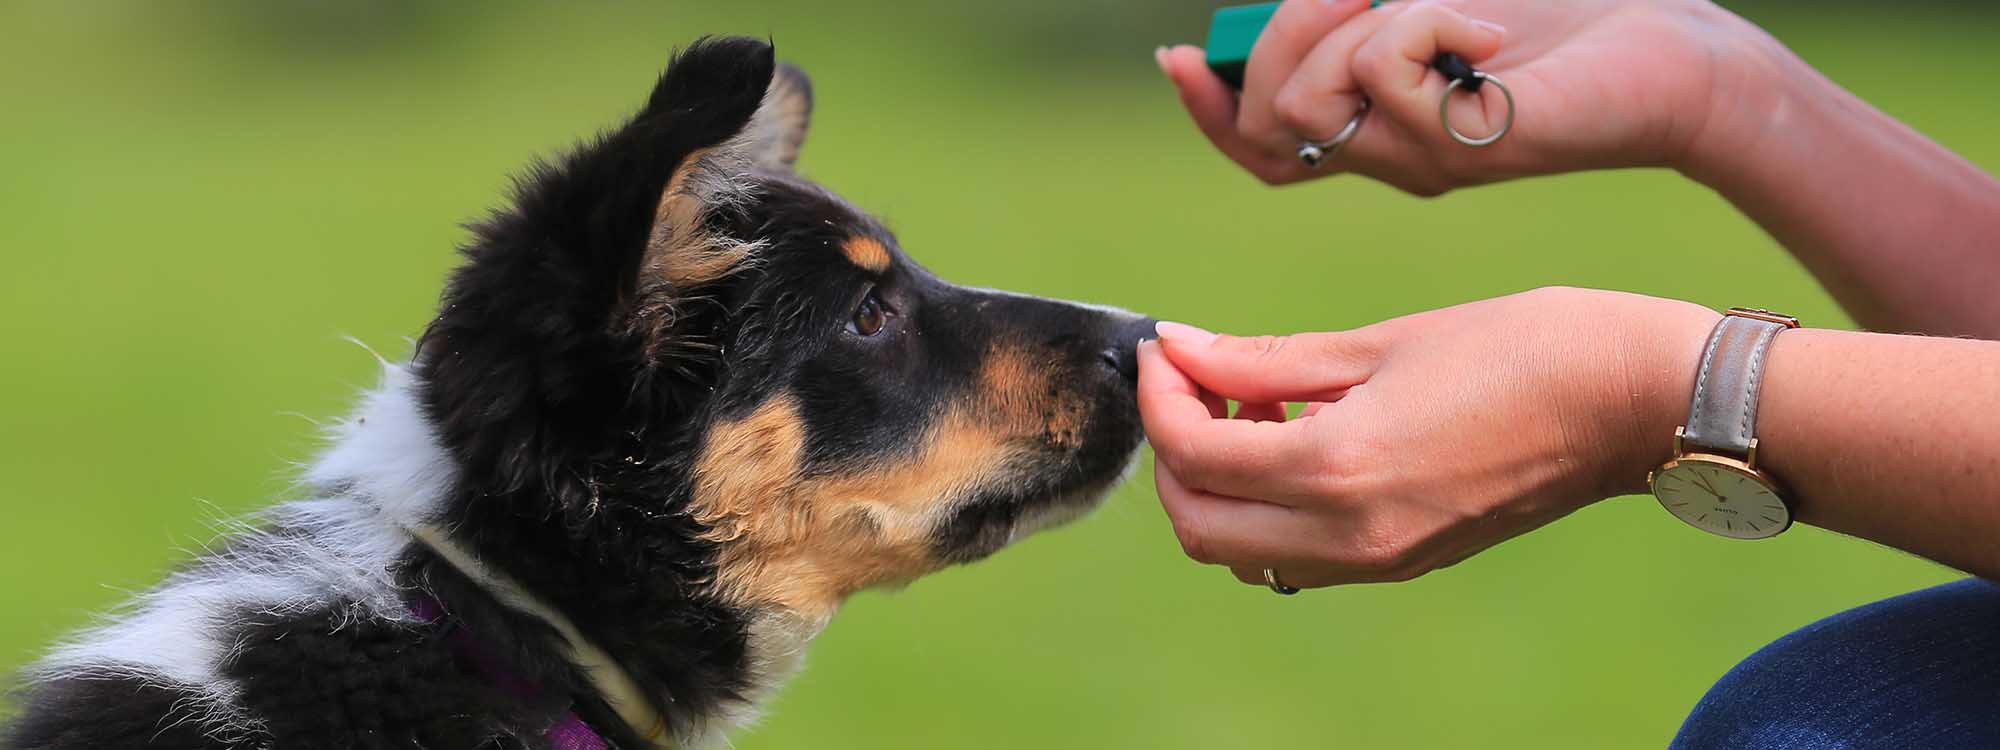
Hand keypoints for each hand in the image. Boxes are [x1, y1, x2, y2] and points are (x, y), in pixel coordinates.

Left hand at [1137, 287, 1717, 587]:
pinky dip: (1265, 506)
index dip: (1160, 395)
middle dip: (1174, 451)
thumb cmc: (1523, 348)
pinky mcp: (1403, 562)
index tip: (1166, 346)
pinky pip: (1294, 556)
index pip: (1192, 455)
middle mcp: (1350, 536)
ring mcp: (1378, 561)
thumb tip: (1178, 348)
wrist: (1635, 403)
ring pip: (1240, 551)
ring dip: (1216, 485)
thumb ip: (1265, 359)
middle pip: (1198, 525)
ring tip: (1251, 405)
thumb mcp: (1382, 342)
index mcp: (1339, 469)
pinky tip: (1297, 436)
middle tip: (1195, 380)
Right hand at [1155, 0, 1786, 193]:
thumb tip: (1266, 16)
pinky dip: (1425, 21)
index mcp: (1375, 127)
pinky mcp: (1460, 146)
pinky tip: (1489, 34)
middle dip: (1285, 36)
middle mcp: (1389, 157)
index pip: (1255, 145)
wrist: (1669, 51)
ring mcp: (1422, 159)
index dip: (1207, 109)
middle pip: (1268, 119)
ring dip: (1355, 26)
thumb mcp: (1425, 7)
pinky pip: (1384, 71)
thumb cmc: (1559, 20)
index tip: (1178, 57)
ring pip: (1311, 100)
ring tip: (1437, 9)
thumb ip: (1350, 20)